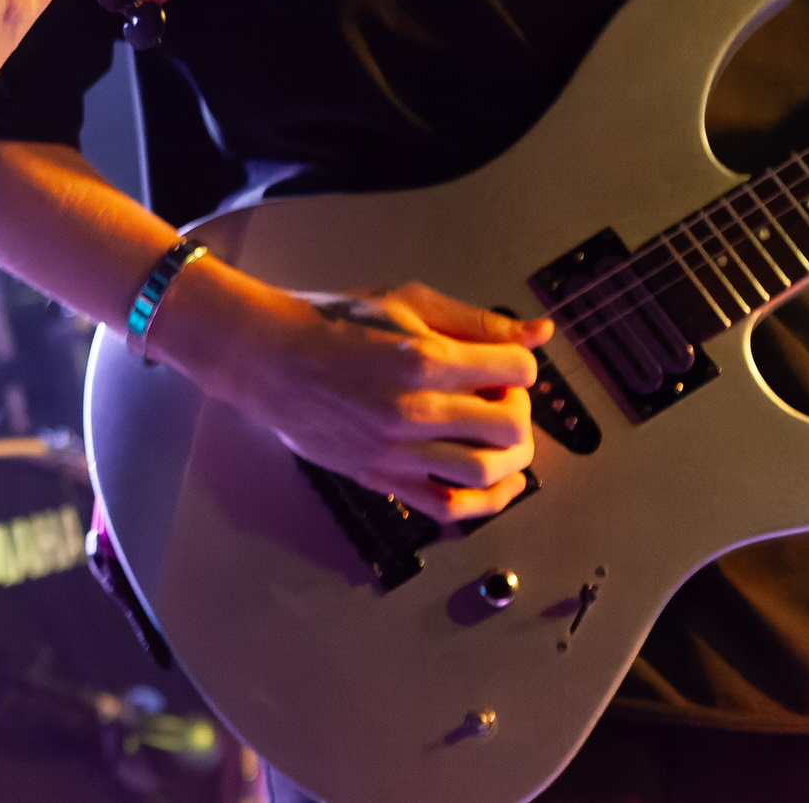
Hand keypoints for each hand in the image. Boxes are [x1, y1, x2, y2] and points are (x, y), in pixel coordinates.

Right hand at [210, 279, 554, 520]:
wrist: (267, 357)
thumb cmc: (334, 324)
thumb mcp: (404, 303)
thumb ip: (475, 320)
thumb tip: (541, 332)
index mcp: (424, 358)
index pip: (517, 370)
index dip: (520, 365)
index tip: (504, 364)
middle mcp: (415, 408)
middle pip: (511, 426)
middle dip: (518, 410)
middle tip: (498, 399)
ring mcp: (397, 449)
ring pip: (487, 471)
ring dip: (510, 457)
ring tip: (496, 439)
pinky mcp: (379, 476)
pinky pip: (446, 506)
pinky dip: (482, 502)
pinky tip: (494, 485)